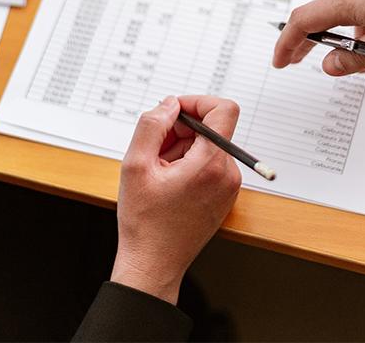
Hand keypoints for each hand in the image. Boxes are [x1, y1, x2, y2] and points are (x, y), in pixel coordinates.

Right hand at [111, 95, 241, 304]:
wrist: (153, 263)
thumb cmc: (144, 221)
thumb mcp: (135, 165)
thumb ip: (151, 125)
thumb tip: (169, 104)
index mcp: (210, 164)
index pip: (224, 110)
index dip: (197, 102)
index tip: (174, 111)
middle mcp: (228, 173)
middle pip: (211, 128)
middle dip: (181, 129)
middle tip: (153, 150)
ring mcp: (229, 186)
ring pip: (208, 146)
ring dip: (182, 148)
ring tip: (158, 171)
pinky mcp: (225, 195)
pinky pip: (210, 164)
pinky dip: (189, 163)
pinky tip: (168, 182)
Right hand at [273, 0, 364, 75]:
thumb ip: (358, 57)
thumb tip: (330, 66)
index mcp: (350, 2)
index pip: (304, 23)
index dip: (288, 44)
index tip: (281, 61)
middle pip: (321, 14)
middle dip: (307, 39)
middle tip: (298, 58)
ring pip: (347, 8)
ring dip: (341, 32)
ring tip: (358, 55)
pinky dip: (360, 19)